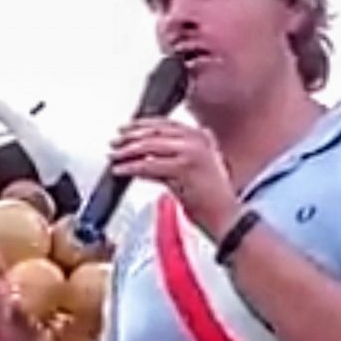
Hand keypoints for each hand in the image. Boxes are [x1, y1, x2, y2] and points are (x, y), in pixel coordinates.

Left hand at [110, 116, 243, 238]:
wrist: (225, 217)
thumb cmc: (209, 199)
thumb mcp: (187, 171)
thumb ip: (166, 159)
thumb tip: (138, 155)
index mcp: (201, 136)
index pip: (165, 123)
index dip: (141, 124)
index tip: (125, 128)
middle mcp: (198, 140)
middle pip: (155, 131)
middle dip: (130, 136)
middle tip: (115, 142)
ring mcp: (192, 152)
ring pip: (150, 145)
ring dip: (127, 151)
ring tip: (114, 157)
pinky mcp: (184, 167)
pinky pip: (149, 164)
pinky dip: (131, 167)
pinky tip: (120, 170)